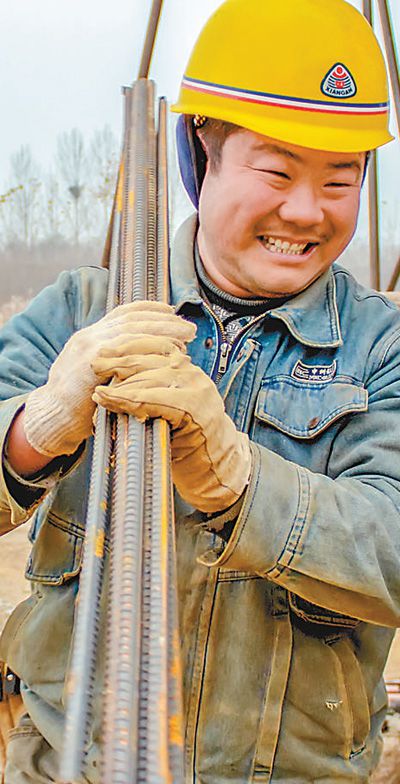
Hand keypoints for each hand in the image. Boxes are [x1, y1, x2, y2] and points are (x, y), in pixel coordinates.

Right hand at [23, 302, 195, 457]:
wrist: (50, 418)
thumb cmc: (75, 403)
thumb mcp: (92, 375)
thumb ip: (112, 363)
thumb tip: (140, 360)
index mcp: (89, 337)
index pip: (122, 314)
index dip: (149, 310)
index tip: (170, 310)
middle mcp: (88, 337)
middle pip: (131, 319)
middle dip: (163, 320)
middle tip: (187, 326)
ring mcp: (88, 348)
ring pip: (131, 330)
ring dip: (162, 331)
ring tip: (185, 337)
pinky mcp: (91, 364)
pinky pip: (125, 350)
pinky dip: (149, 347)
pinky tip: (167, 351)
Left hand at [92, 339, 251, 512]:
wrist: (216, 467)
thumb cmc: (186, 441)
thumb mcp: (166, 408)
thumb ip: (147, 391)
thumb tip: (109, 382)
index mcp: (184, 368)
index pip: (153, 346)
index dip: (125, 348)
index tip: (101, 351)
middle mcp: (191, 373)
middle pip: (148, 359)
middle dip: (118, 362)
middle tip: (93, 366)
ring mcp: (195, 389)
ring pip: (149, 379)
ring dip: (120, 386)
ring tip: (99, 393)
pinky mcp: (194, 408)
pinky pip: (155, 399)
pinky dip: (130, 400)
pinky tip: (113, 401)